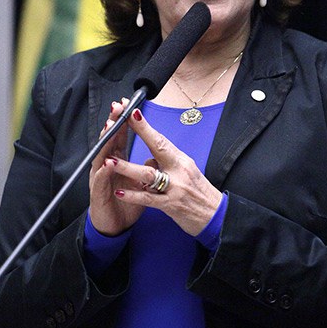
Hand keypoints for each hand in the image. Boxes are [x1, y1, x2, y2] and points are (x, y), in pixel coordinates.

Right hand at [88, 99, 146, 235]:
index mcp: (117, 161)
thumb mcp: (139, 182)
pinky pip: (100, 181)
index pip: (120, 136)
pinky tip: (107, 163)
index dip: (124, 121)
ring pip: (101, 156)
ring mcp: (100, 179)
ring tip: (111, 127)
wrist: (113, 226)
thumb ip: (146, 167)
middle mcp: (106, 166)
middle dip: (113, 123)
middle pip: (109, 140)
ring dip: (106, 141)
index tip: (128, 104)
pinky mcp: (97, 194)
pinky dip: (103, 171)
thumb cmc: (124, 202)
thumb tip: (156, 154)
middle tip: (117, 108)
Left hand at [108, 108, 222, 236]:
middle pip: (157, 147)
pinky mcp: (171, 205)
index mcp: (181, 160)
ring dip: (128, 167)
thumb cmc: (199, 193)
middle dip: (140, 132)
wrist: (215, 216)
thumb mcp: (186, 172)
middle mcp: (179, 170)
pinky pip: (148, 199)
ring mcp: (175, 187)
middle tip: (121, 123)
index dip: (145, 126)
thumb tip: (149, 158)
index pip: (161, 139)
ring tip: (111, 162)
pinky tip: (120, 192)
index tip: (132, 112)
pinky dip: (133, 195)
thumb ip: (166, 164)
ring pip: (148, 174)